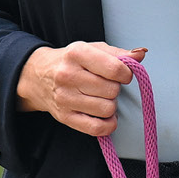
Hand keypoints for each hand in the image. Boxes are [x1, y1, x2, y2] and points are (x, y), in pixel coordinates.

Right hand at [16, 41, 147, 138]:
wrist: (38, 76)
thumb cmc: (71, 62)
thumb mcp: (92, 49)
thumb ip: (118, 53)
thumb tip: (140, 55)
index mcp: (77, 53)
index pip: (115, 69)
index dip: (126, 74)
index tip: (122, 74)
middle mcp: (68, 75)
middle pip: (112, 90)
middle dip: (115, 89)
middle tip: (106, 86)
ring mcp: (65, 98)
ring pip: (107, 109)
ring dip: (111, 106)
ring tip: (101, 98)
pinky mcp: (65, 117)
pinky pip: (97, 128)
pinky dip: (108, 125)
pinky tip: (104, 116)